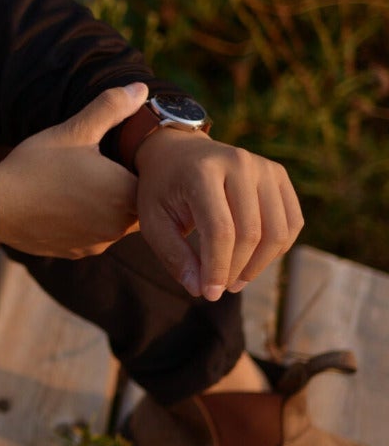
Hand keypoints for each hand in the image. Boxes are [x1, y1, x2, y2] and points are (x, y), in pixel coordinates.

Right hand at [0, 84, 147, 257]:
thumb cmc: (37, 166)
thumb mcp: (75, 131)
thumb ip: (111, 109)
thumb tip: (141, 89)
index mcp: (125, 194)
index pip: (154, 183)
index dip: (145, 167)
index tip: (129, 154)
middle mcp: (118, 226)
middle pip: (139, 204)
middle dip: (129, 186)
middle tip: (109, 165)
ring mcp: (98, 242)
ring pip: (118, 222)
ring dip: (110, 205)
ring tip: (88, 183)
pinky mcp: (79, 252)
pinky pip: (96, 235)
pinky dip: (90, 221)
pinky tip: (70, 203)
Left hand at [133, 129, 304, 298]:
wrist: (178, 152)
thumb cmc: (163, 190)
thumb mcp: (154, 222)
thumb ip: (174, 256)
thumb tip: (202, 291)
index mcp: (203, 172)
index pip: (221, 231)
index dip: (218, 268)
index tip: (209, 293)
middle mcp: (239, 163)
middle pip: (251, 233)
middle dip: (236, 269)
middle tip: (220, 287)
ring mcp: (264, 167)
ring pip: (277, 231)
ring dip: (259, 265)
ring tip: (235, 278)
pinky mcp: (279, 175)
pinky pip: (291, 222)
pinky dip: (277, 249)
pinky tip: (253, 259)